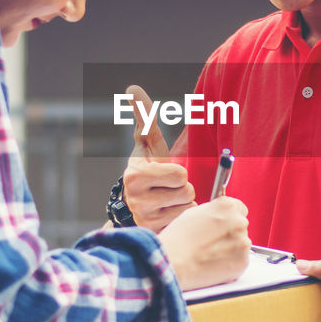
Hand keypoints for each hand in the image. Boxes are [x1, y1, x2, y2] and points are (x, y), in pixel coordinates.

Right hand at [122, 84, 194, 231]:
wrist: (133, 204)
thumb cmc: (146, 169)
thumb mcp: (146, 144)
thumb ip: (144, 117)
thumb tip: (133, 88)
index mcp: (135, 176)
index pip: (179, 174)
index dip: (179, 172)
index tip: (168, 174)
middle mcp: (136, 200)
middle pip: (186, 192)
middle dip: (183, 189)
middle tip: (170, 189)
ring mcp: (145, 219)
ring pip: (187, 209)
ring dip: (184, 204)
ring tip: (169, 201)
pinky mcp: (154, 233)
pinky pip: (185, 223)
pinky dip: (182, 218)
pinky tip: (170, 215)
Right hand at [158, 196, 250, 289]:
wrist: (173, 262)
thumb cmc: (178, 238)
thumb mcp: (194, 212)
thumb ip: (213, 212)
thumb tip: (219, 216)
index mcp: (228, 206)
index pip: (239, 208)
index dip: (229, 218)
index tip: (222, 225)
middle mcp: (239, 222)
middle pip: (241, 226)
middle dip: (230, 233)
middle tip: (212, 242)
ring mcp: (243, 243)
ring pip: (241, 244)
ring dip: (231, 249)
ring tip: (210, 254)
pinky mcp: (242, 262)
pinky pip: (240, 261)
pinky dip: (230, 263)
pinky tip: (214, 263)